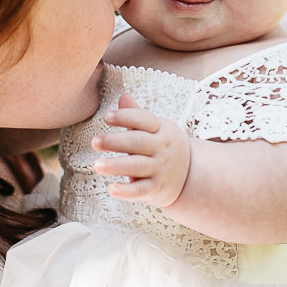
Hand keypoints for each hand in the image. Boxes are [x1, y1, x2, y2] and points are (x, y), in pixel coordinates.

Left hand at [91, 92, 190, 207]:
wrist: (191, 175)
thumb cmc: (164, 147)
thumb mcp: (157, 128)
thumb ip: (137, 114)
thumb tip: (123, 96)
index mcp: (161, 129)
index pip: (144, 120)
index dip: (126, 117)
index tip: (106, 116)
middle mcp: (161, 148)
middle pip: (138, 142)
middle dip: (115, 142)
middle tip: (95, 142)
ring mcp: (160, 169)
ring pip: (137, 166)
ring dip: (116, 166)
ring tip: (97, 165)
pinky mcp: (156, 188)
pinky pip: (141, 190)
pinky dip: (126, 191)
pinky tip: (112, 189)